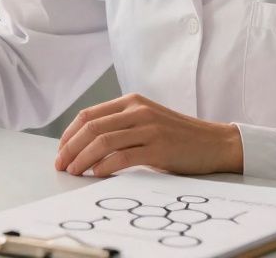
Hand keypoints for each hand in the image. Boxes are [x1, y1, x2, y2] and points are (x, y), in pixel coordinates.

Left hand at [54, 93, 243, 177]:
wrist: (215, 143)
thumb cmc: (178, 136)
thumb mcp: (146, 121)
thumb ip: (120, 125)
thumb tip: (84, 144)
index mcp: (131, 101)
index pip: (88, 115)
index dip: (69, 134)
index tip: (60, 151)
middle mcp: (138, 111)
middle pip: (91, 128)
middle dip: (70, 148)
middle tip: (61, 165)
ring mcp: (148, 128)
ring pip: (102, 142)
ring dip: (82, 159)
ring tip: (74, 172)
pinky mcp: (159, 147)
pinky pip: (122, 156)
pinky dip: (104, 166)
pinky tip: (97, 175)